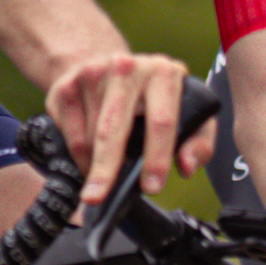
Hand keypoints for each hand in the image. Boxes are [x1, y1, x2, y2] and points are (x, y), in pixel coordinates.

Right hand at [47, 50, 214, 207]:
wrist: (111, 67)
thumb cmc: (154, 98)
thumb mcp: (189, 113)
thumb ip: (199, 142)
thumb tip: (186, 166)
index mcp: (163, 73)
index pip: (162, 121)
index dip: (156, 158)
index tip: (151, 187)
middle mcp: (126, 68)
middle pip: (113, 129)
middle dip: (106, 169)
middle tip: (98, 197)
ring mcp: (92, 74)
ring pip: (89, 138)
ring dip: (96, 166)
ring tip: (107, 172)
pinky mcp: (66, 87)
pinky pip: (71, 136)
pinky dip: (81, 157)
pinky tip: (93, 156)